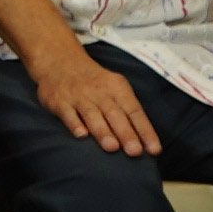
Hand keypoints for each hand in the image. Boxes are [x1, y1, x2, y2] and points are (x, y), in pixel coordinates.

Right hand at [21, 39, 156, 157]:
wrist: (58, 60)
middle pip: (114, 113)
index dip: (145, 130)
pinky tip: (81, 135)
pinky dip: (74, 123)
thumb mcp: (114, 86)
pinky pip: (67, 113)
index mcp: (116, 87)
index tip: (154, 149)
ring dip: (102, 131)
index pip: (134, 111)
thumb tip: (143, 140)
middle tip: (134, 151)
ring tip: (112, 148)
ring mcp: (77, 95)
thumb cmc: (94, 82)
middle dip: (125, 133)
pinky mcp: (58, 101)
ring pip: (92, 114)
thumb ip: (126, 110)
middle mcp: (98, 91)